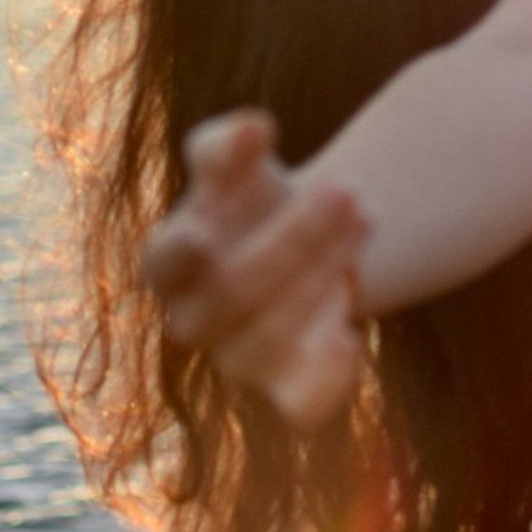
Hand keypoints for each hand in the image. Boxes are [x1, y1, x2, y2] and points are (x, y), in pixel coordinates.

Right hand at [142, 110, 369, 430]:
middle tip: (346, 192)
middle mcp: (193, 319)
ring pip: (271, 338)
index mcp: (169, 261)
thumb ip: (232, 143)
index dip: (178, 254)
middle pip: (235, 290)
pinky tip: (350, 336)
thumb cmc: (257, 197)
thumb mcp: (242, 161)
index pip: (163, 263)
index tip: (202, 236)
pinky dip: (325, 378)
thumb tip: (252, 127)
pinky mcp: (284, 389)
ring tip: (368, 222)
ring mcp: (237, 359)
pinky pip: (300, 404)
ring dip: (322, 279)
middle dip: (293, 239)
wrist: (309, 246)